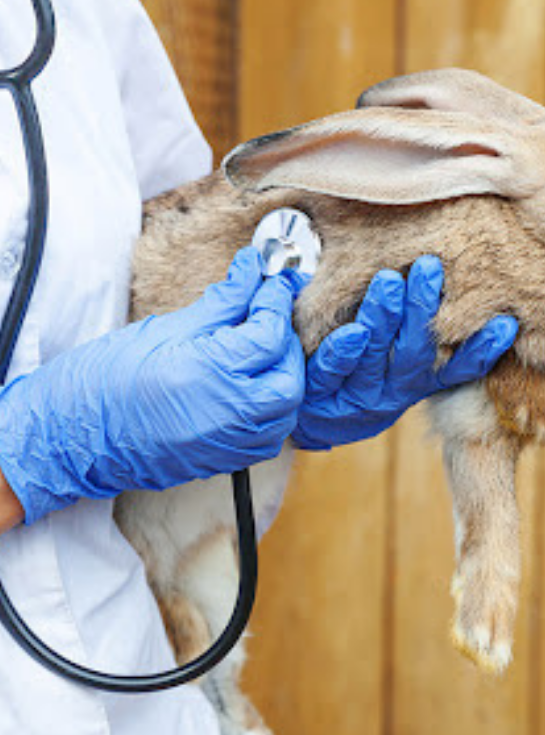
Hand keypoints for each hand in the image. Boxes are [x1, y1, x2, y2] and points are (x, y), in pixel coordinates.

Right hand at [0, 248, 305, 523]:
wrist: (66, 438)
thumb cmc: (101, 380)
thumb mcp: (164, 330)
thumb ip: (220, 303)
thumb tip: (252, 273)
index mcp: (208, 375)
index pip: (269, 333)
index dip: (275, 300)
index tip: (273, 280)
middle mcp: (226, 415)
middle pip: (289, 374)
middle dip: (286, 341)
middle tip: (269, 313)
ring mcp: (228, 443)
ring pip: (287, 408)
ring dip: (284, 373)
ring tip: (261, 347)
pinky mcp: (225, 461)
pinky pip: (271, 434)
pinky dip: (274, 407)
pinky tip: (253, 385)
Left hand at [291, 256, 516, 450]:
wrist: (304, 409)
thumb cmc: (355, 364)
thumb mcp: (393, 352)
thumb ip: (418, 324)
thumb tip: (455, 283)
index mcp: (417, 380)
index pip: (458, 367)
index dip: (482, 349)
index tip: (506, 323)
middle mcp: (393, 389)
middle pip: (415, 354)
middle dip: (422, 310)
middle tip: (428, 268)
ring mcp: (357, 393)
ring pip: (376, 356)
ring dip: (384, 318)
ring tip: (387, 282)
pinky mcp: (320, 392)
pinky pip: (333, 371)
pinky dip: (343, 350)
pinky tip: (352, 331)